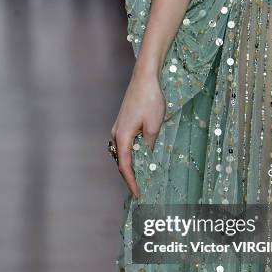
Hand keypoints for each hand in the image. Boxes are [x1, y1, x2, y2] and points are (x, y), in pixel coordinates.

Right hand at [110, 69, 164, 197]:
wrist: (145, 77)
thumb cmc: (150, 99)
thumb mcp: (154, 126)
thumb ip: (149, 145)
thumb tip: (148, 157)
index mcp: (122, 137)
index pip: (125, 166)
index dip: (131, 182)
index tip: (138, 194)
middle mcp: (116, 133)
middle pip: (121, 161)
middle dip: (130, 176)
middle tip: (141, 189)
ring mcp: (118, 127)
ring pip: (122, 152)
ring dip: (131, 165)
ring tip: (142, 176)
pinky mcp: (123, 122)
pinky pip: (125, 144)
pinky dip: (131, 154)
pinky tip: (142, 157)